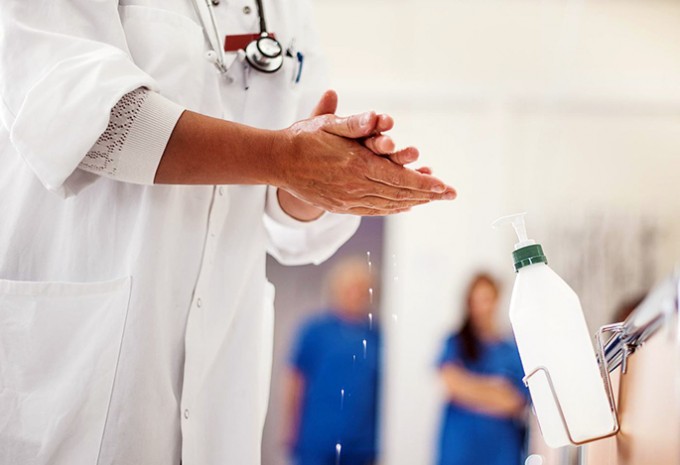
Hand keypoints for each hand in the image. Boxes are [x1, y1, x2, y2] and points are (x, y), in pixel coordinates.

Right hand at [275, 91, 455, 215]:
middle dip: (428, 195)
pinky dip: (393, 208)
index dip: (425, 184)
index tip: (445, 187)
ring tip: (432, 200)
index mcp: (357, 166)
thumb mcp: (328, 123)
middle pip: (399, 194)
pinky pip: (373, 210)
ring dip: (413, 202)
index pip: (400, 178)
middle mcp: (356, 187)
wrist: (278, 161)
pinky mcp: (341, 206)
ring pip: (388, 205)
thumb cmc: (303, 138)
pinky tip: (404, 206)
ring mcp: (348, 199)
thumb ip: (355, 122)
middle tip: (450, 195)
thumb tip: (377, 116)